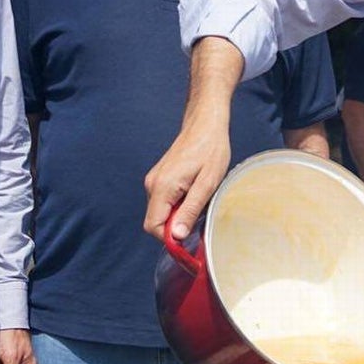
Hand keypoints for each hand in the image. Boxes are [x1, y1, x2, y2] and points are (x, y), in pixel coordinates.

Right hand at [144, 118, 229, 240]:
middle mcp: (152, 185)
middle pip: (157, 221)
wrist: (205, 124)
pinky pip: (165, 201)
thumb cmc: (211, 150)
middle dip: (177, 226)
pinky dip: (179, 205)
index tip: (190, 239)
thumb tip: (176, 235)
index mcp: (162, 187)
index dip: (170, 238)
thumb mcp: (208, 183)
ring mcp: (154, 181)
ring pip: (162, 212)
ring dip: (180, 214)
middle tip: (201, 216)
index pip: (153, 226)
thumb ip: (190, 210)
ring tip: (201, 199)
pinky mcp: (160, 178)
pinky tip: (195, 193)